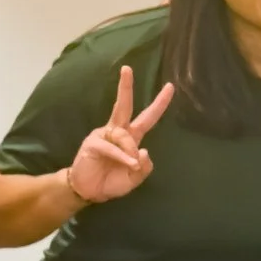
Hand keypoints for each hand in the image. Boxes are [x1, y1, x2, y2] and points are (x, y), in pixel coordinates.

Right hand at [66, 66, 173, 203]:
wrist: (90, 191)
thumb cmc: (112, 181)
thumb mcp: (135, 177)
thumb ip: (144, 167)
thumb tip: (145, 151)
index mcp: (131, 137)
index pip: (147, 117)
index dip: (159, 104)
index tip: (170, 87)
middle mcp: (117, 131)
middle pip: (124, 106)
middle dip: (126, 87)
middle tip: (127, 69)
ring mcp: (104, 135)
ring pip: (124, 134)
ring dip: (130, 150)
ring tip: (131, 165)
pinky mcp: (93, 143)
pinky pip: (111, 146)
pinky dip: (121, 155)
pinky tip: (127, 163)